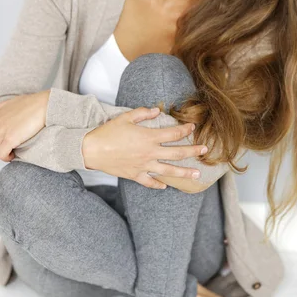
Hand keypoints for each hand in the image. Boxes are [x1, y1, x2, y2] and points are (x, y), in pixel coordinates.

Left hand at [0, 90, 49, 161]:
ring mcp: (2, 130)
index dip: (0, 136)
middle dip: (1, 144)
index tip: (5, 139)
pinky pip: (1, 154)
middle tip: (9, 146)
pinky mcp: (9, 138)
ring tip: (11, 151)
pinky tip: (13, 155)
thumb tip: (9, 113)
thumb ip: (6, 108)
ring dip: (2, 151)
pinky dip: (6, 157)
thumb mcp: (14, 102)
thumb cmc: (34, 103)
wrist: (44, 105)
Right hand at [82, 107, 207, 189]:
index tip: (193, 128)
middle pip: (177, 153)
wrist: (91, 150)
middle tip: (205, 150)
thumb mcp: (125, 117)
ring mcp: (144, 166)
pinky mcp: (135, 175)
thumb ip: (143, 113)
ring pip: (169, 170)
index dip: (185, 130)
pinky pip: (150, 182)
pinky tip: (166, 185)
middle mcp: (150, 153)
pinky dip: (158, 184)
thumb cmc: (108, 132)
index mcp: (149, 137)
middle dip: (193, 151)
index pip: (173, 133)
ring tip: (197, 174)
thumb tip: (157, 110)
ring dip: (185, 172)